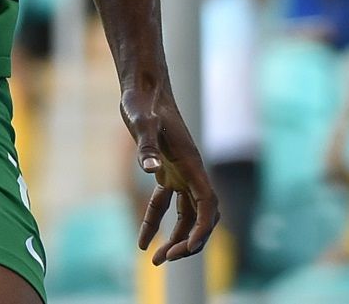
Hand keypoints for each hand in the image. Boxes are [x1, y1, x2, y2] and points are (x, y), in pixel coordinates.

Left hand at [126, 87, 219, 264]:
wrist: (142, 88)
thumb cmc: (143, 102)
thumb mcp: (141, 122)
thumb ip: (146, 146)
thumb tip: (149, 170)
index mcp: (191, 165)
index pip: (208, 206)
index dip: (202, 230)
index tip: (186, 249)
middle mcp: (190, 172)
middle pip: (200, 217)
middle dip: (188, 242)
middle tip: (165, 260)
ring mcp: (179, 172)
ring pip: (185, 215)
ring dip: (175, 238)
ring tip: (156, 260)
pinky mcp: (165, 170)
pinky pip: (166, 204)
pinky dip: (156, 222)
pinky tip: (143, 242)